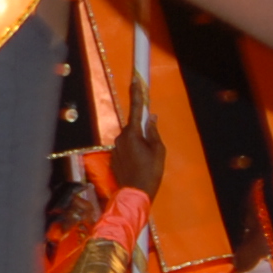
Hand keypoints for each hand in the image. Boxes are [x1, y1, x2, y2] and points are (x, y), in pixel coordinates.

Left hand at [108, 74, 164, 197]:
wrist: (135, 193)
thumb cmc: (150, 171)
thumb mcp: (158, 150)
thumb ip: (153, 131)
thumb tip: (150, 117)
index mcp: (133, 133)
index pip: (135, 108)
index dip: (136, 93)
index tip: (135, 79)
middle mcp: (121, 137)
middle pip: (133, 126)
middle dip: (142, 130)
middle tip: (151, 146)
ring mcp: (116, 147)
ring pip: (129, 138)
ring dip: (138, 143)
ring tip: (146, 160)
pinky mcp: (113, 156)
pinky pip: (125, 148)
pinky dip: (133, 152)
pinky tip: (139, 164)